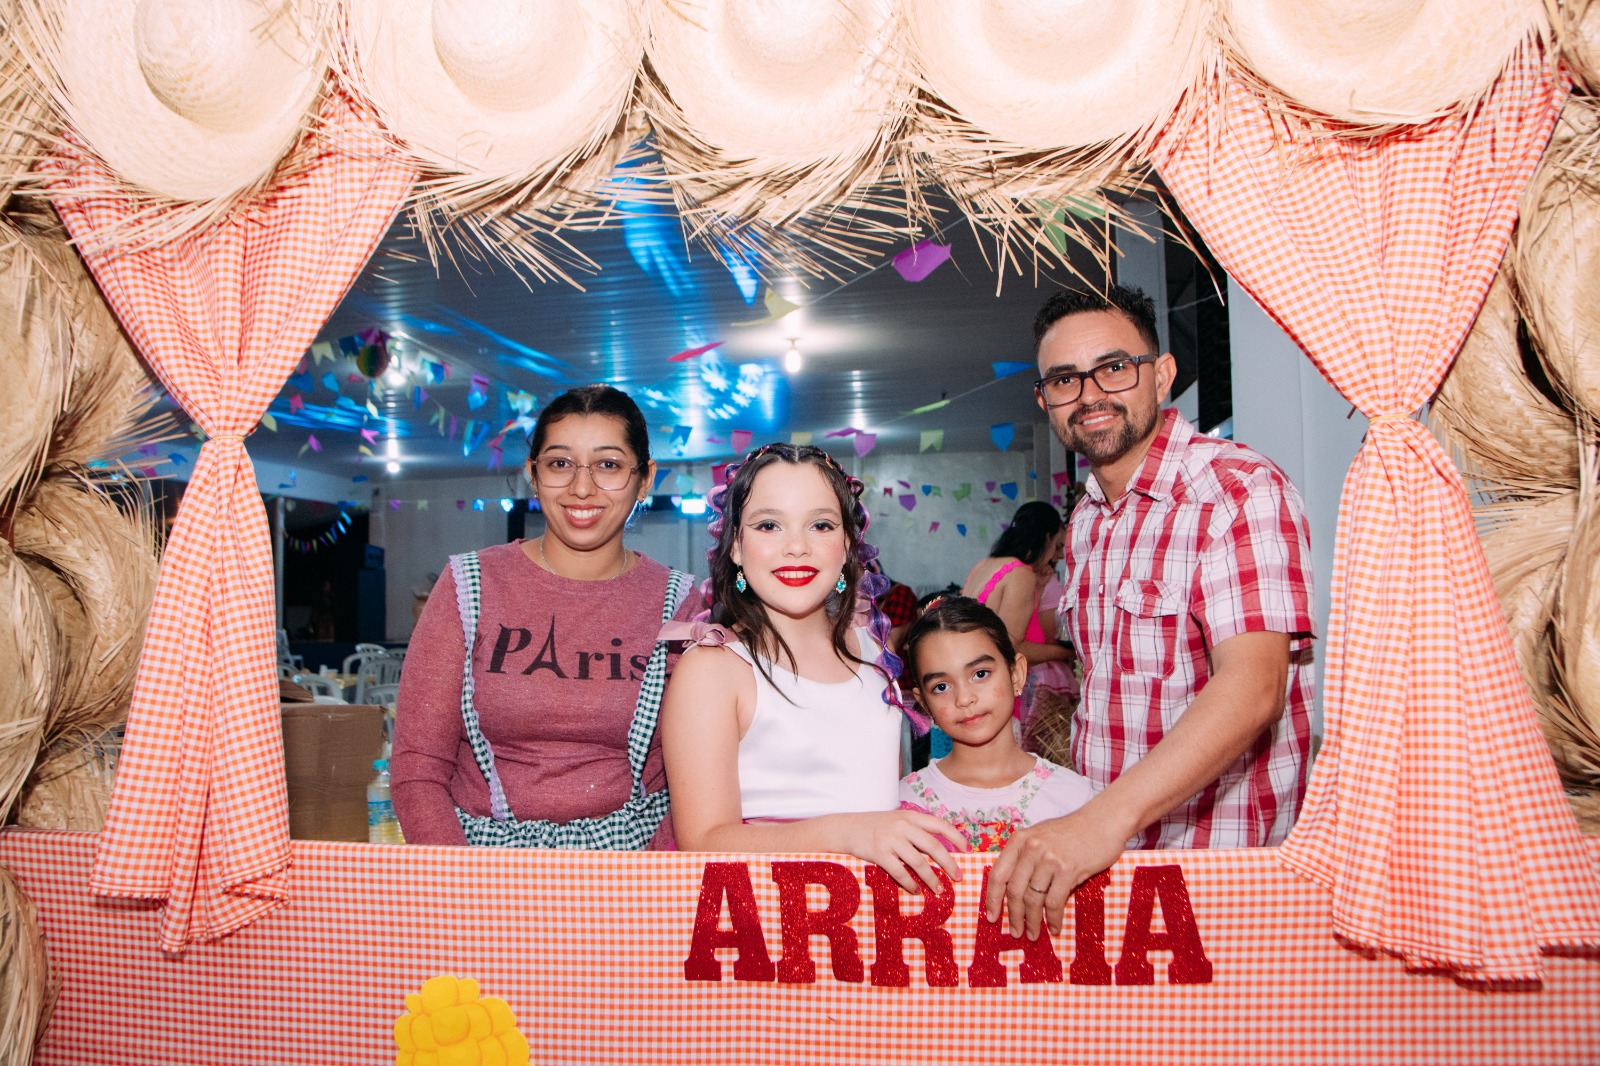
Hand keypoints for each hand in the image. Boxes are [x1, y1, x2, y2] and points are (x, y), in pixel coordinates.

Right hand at [837, 810, 967, 893]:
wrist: (845, 828)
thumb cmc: (873, 826)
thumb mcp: (896, 820)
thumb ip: (915, 830)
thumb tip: (938, 849)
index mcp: (910, 816)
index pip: (940, 825)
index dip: (956, 838)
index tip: (967, 850)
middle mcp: (903, 826)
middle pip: (934, 847)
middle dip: (949, 864)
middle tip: (958, 877)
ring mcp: (891, 840)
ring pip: (919, 863)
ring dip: (931, 879)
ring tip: (939, 890)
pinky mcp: (879, 853)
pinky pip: (900, 873)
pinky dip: (910, 884)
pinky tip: (916, 891)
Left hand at [984, 807, 1126, 938]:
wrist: (1102, 822)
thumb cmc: (1071, 832)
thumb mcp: (1040, 837)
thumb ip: (1025, 857)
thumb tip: (1013, 890)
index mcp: (1020, 840)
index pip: (998, 874)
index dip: (992, 898)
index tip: (991, 917)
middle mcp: (1031, 848)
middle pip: (1015, 890)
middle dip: (1014, 916)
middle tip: (1015, 932)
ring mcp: (1049, 859)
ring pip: (1034, 899)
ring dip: (1032, 921)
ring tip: (1033, 934)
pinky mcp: (1068, 870)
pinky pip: (1055, 902)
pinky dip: (1053, 919)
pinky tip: (1054, 928)